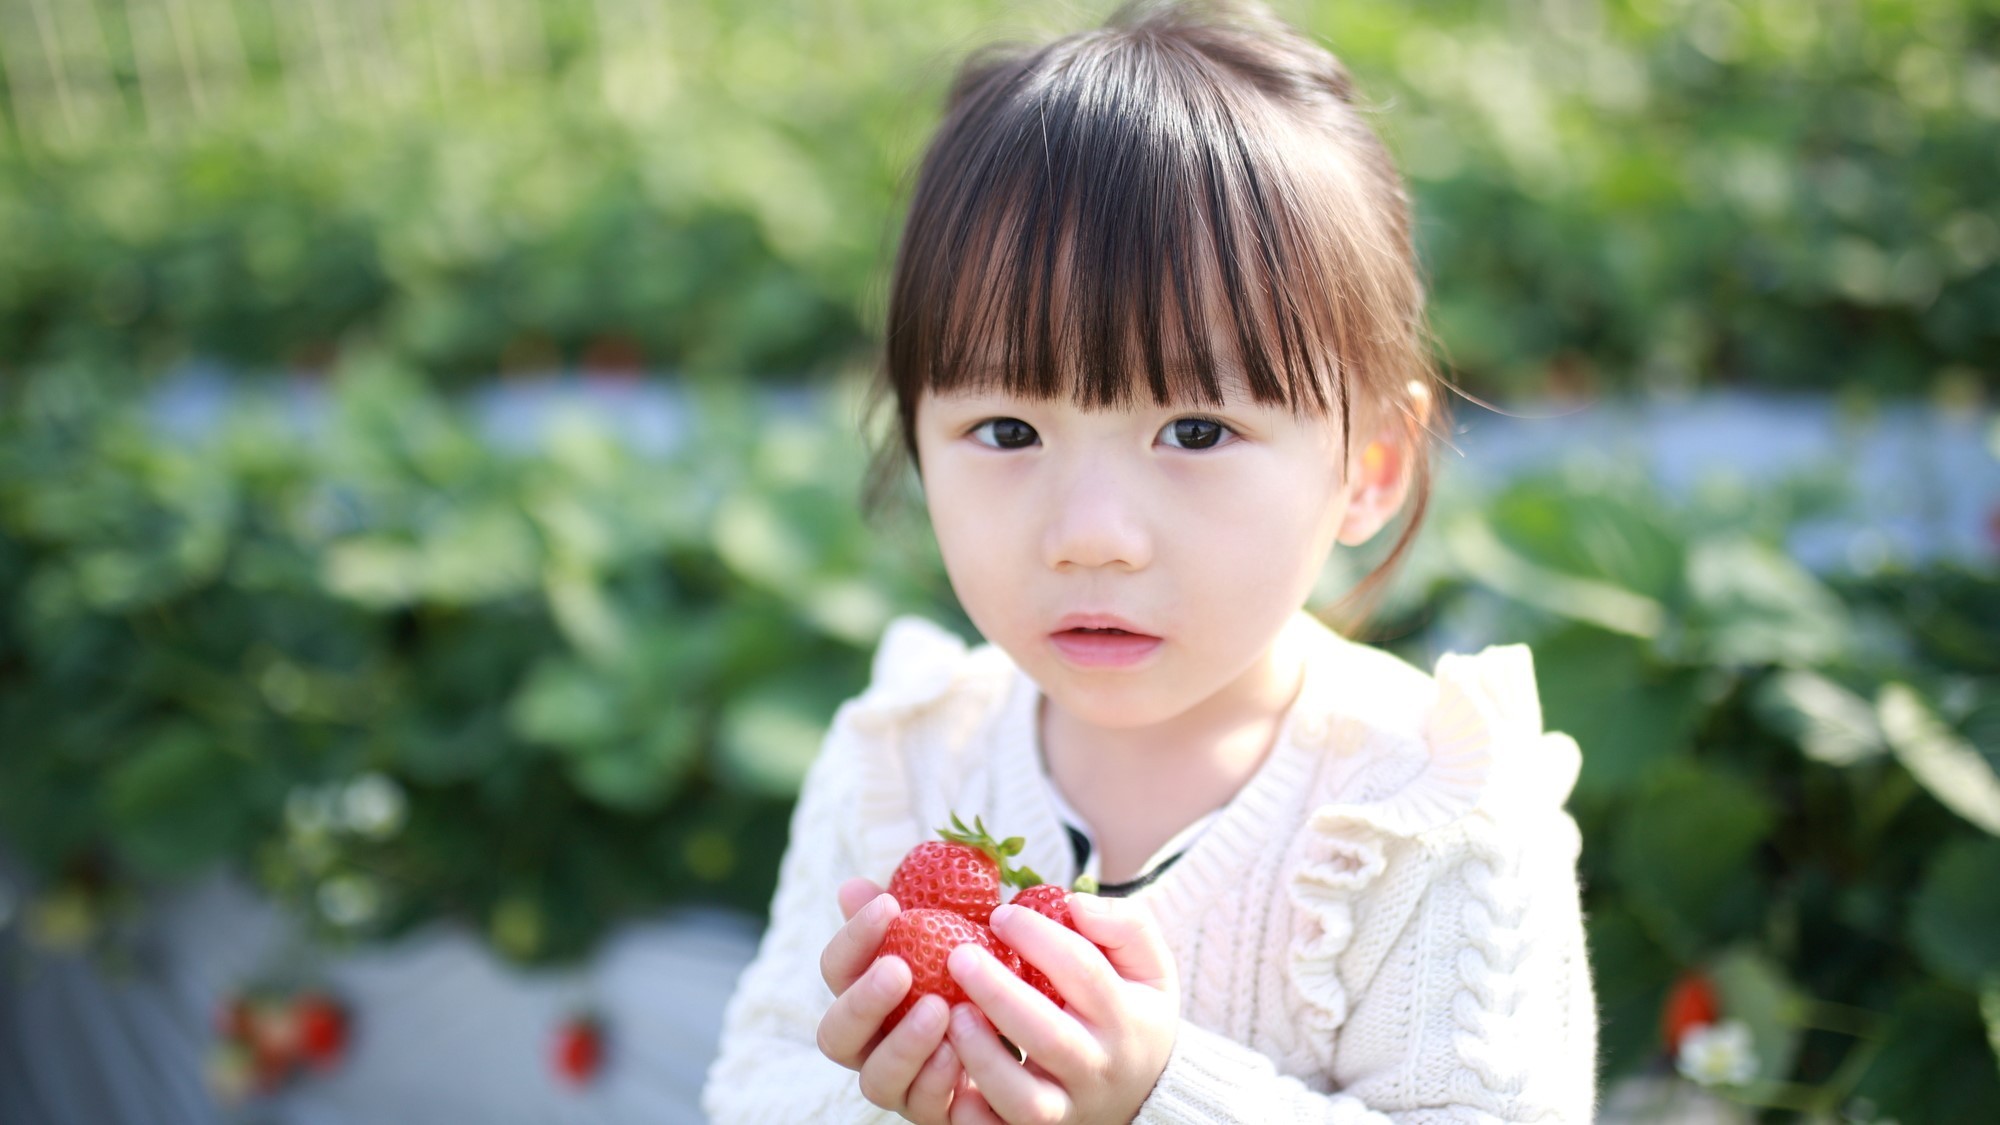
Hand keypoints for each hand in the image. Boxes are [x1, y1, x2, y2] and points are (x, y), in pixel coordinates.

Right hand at [815, 877, 965, 1123]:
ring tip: (940, 1010)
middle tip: (899, 968)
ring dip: (904, 1044)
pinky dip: (937, 1079)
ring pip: (876, 1080)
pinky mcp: (935, 1112)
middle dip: (863, 1001)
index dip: (853, 939)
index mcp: (865, 995)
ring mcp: (901, 1084)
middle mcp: (872, 1045)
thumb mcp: (953, 930)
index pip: (836, 970)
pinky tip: (961, 1052)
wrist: (1030, 1023)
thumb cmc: (979, 967)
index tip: (889, 905)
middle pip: (836, 1035)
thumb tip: (852, 886)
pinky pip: (924, 1106)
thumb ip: (911, 910)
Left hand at [942, 893, 1178, 1123]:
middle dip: (1000, 995)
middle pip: (1049, 1037)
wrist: (1147, 1092)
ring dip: (982, 1057)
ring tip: (952, 1014)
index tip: (1000, 913)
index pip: (1083, 972)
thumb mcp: (1149, 966)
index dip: (1039, 938)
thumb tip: (1075, 903)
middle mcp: (1097, 1068)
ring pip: (1024, 1099)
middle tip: (957, 955)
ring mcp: (1068, 1109)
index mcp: (1124, 1018)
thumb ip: (1125, 926)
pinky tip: (948, 1071)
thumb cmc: (1134, 1013)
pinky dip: (972, 1114)